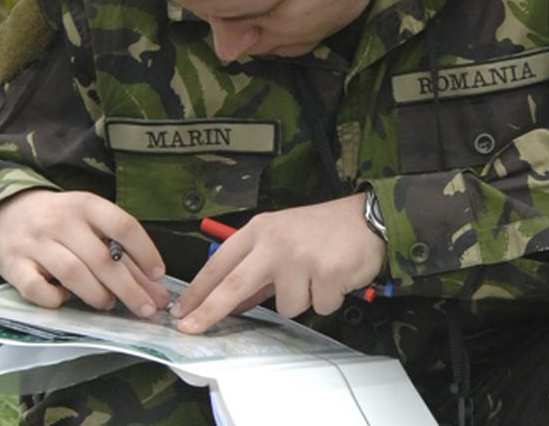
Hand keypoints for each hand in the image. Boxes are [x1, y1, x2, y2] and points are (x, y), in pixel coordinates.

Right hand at [0, 189, 170, 317]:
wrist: (8, 211)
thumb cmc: (62, 222)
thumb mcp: (94, 226)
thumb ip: (125, 257)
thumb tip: (157, 293)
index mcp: (87, 205)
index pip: (124, 226)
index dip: (145, 252)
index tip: (158, 275)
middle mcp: (60, 221)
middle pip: (102, 258)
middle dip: (129, 288)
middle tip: (146, 309)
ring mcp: (34, 243)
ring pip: (73, 273)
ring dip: (97, 295)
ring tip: (109, 304)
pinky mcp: (12, 264)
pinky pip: (37, 289)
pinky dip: (55, 299)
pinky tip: (65, 300)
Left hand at [171, 194, 385, 332]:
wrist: (368, 219)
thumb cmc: (323, 229)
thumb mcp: (282, 238)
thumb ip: (257, 269)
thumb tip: (232, 302)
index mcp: (260, 230)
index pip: (220, 263)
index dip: (198, 289)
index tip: (180, 310)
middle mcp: (276, 242)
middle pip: (233, 285)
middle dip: (209, 311)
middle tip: (189, 330)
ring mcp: (301, 258)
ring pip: (287, 306)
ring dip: (304, 299)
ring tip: (319, 275)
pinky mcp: (326, 272)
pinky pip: (319, 306)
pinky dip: (329, 298)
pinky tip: (336, 276)